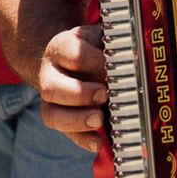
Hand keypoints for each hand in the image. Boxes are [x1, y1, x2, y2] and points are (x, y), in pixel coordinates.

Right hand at [37, 23, 107, 152]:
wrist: (66, 55)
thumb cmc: (89, 44)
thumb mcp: (97, 34)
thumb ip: (108, 39)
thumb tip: (128, 52)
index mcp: (60, 47)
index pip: (73, 55)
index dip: (94, 62)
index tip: (115, 65)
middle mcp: (49, 74)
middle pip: (52, 88)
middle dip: (79, 94)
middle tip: (104, 94)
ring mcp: (50, 99)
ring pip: (52, 115)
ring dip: (76, 120)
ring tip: (99, 120)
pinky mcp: (58, 117)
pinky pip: (64, 133)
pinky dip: (82, 140)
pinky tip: (98, 143)